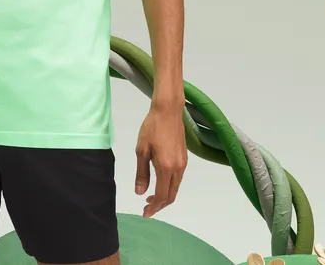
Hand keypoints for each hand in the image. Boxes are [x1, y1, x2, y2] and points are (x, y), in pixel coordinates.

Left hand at [134, 101, 188, 217]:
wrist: (168, 111)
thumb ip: (142, 173)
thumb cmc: (152, 128)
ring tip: (150, 197)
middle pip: (171, 195)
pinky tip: (159, 183)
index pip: (162, 195)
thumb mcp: (141, 150)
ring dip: (164, 196)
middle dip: (159, 205)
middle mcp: (178, 168)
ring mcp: (183, 163)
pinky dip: (169, 186)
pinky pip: (177, 179)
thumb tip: (140, 192)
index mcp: (166, 167)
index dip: (154, 207)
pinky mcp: (184, 158)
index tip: (145, 213)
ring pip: (175, 187)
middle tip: (146, 209)